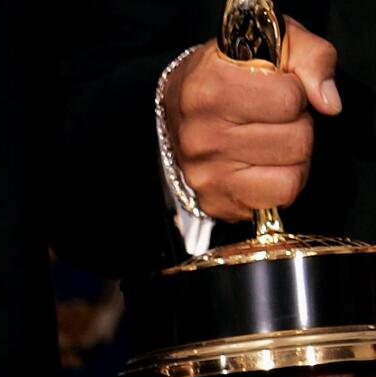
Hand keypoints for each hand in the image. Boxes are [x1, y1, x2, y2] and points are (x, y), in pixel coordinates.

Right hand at [165, 18, 340, 223]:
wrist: (179, 106)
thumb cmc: (233, 70)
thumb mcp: (275, 42)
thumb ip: (312, 58)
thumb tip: (330, 103)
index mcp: (213, 86)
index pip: (289, 101)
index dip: (298, 93)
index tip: (282, 90)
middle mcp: (204, 135)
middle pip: (296, 141)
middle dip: (299, 127)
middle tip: (279, 119)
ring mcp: (207, 174)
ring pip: (291, 176)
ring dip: (294, 158)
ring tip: (275, 140)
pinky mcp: (214, 201)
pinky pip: (277, 200)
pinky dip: (281, 183)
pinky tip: (266, 165)